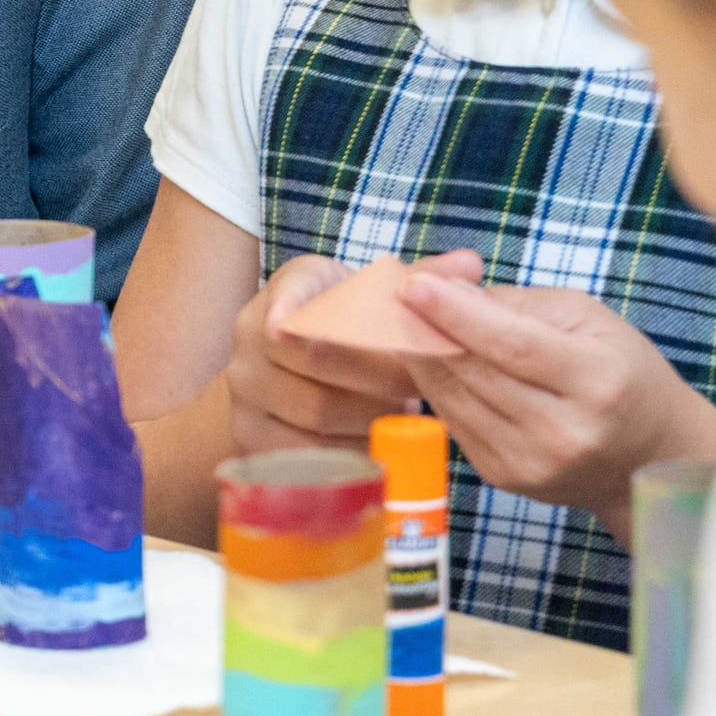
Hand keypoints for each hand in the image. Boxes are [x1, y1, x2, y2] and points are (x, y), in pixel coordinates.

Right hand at [224, 253, 432, 457]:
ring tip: (398, 411)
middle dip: (379, 376)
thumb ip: (425, 280)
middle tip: (418, 385)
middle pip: (316, 362)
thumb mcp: (380, 296)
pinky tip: (376, 442)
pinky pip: (309, 451)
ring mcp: (245, 390)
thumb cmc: (352, 328)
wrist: (297, 372)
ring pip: (317, 412)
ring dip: (371, 415)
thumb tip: (470, 264)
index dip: (285, 308)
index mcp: (287, 289)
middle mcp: (250, 336)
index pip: (286, 294)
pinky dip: (352, 449)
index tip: (285, 325)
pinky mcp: (252, 437)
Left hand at [403, 273, 715, 521]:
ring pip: (454, 399)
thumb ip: (518, 304)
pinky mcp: (507, 478)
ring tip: (409, 322)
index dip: (457, 314)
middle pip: (475, 373)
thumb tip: (447, 289)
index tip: (414, 284)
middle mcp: (566, 432)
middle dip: (427, 329)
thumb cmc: (621, 371)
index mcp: (598, 382)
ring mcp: (534, 463)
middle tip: (400, 295)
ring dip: (422, 358)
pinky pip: (454, 422)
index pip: (513, 345)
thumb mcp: (589, 319)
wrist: (649, 453)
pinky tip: (433, 361)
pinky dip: (438, 388)